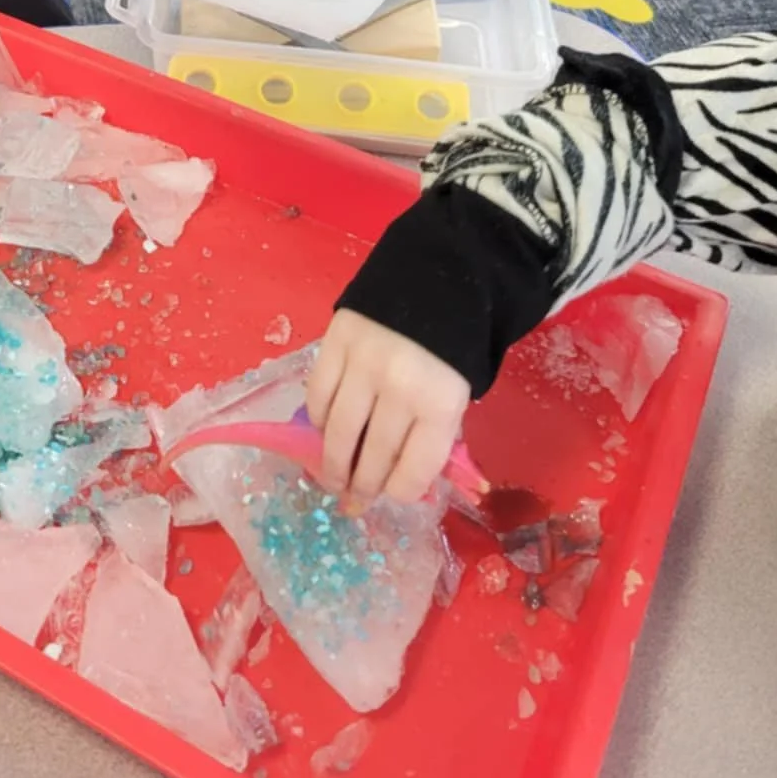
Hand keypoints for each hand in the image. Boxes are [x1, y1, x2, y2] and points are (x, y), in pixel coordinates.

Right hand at [305, 309, 471, 506]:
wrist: (437, 276)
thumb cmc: (452, 345)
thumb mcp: (458, 392)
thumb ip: (435, 433)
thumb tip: (406, 477)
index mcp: (440, 405)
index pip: (413, 471)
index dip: (399, 491)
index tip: (389, 496)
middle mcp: (400, 390)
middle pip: (372, 457)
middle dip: (362, 486)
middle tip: (353, 501)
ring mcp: (363, 366)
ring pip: (338, 432)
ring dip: (331, 463)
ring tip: (331, 477)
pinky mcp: (336, 343)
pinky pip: (318, 395)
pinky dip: (317, 418)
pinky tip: (323, 428)